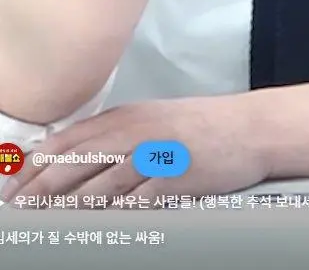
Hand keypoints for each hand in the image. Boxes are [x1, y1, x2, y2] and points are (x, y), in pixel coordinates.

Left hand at [5, 96, 269, 205]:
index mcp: (126, 116)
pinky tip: (93, 228)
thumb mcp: (153, 118)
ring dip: (66, 208)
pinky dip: (110, 216)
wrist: (248, 128)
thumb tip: (74, 155)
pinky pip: (134, 202)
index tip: (15, 188)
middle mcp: (134, 131)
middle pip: (75, 163)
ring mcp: (153, 155)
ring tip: (42, 226)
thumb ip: (116, 133)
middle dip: (40, 190)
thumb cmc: (201, 126)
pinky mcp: (173, 178)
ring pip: (98, 185)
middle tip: (18, 211)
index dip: (35, 166)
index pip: (67, 140)